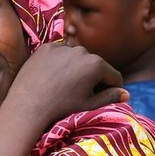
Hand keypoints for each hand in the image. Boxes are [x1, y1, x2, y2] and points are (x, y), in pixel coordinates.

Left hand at [5, 42, 127, 127]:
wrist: (28, 105)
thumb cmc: (61, 108)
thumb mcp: (89, 105)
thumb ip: (110, 97)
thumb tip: (126, 94)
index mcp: (96, 64)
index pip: (113, 75)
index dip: (113, 88)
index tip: (108, 96)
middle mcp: (81, 50)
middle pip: (94, 65)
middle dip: (93, 77)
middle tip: (83, 92)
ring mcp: (62, 47)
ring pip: (76, 58)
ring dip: (76, 68)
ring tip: (66, 85)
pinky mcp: (45, 47)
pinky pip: (59, 54)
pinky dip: (59, 62)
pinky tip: (53, 76)